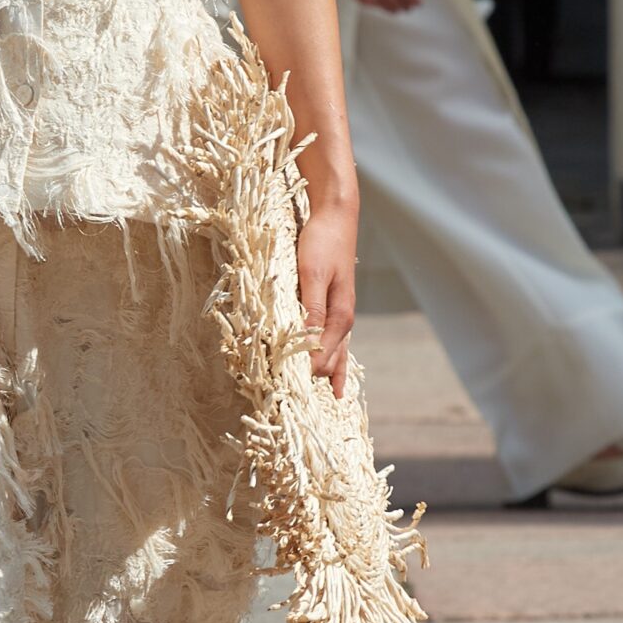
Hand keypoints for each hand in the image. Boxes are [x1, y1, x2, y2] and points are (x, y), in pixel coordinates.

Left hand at [296, 202, 357, 399]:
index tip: (279, 390)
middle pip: (329, 363)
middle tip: (290, 405)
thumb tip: (308, 345)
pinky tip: (334, 383)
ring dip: (323, 377)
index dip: (301, 375)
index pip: (321, 360)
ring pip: (334, 356)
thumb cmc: (322, 241)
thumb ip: (312, 309)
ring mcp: (339, 315)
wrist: (336, 215)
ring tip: (317, 406)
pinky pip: (332, 342)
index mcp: (340, 317)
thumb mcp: (313, 274)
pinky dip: (330, 363)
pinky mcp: (331, 306)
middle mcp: (343, 321)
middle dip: (311, 382)